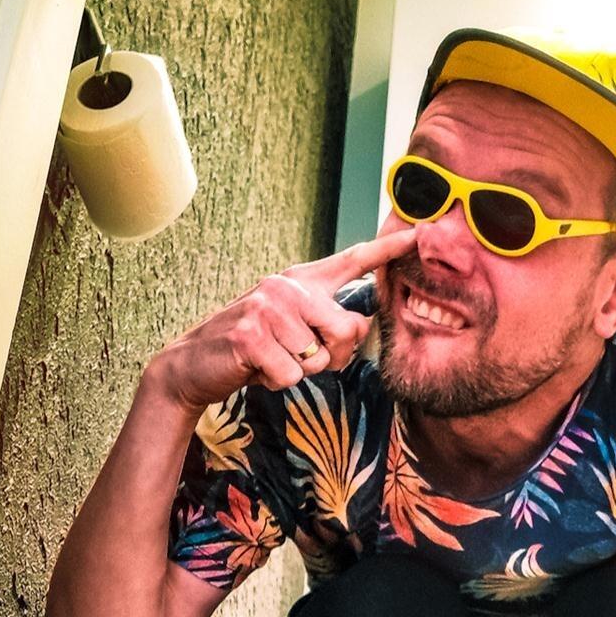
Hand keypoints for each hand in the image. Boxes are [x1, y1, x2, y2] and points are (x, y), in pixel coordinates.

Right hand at [147, 226, 416, 410]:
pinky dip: (276, 382)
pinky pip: (292, 374)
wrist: (195, 362)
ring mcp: (268, 307)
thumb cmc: (255, 350)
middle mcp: (287, 285)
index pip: (353, 261)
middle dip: (332, 357)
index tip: (421, 234)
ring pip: (319, 359)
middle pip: (348, 330)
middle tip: (298, 357)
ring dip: (298, 372)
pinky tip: (256, 369)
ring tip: (272, 360)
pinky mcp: (251, 335)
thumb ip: (329, 326)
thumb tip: (358, 329)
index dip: (388, 250)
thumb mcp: (295, 331)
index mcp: (302, 281)